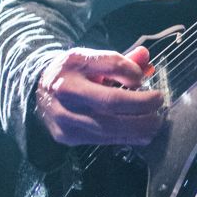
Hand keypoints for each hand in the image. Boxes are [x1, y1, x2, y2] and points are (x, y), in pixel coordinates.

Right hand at [35, 45, 164, 147]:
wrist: (37, 91)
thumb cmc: (71, 72)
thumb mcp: (90, 58)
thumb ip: (117, 60)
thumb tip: (145, 56)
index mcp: (73, 66)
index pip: (110, 66)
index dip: (131, 73)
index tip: (143, 78)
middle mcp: (66, 92)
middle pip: (110, 102)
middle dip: (141, 106)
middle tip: (159, 103)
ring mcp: (65, 118)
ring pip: (109, 127)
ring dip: (139, 127)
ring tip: (156, 122)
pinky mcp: (68, 137)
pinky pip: (103, 140)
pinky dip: (126, 137)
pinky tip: (142, 134)